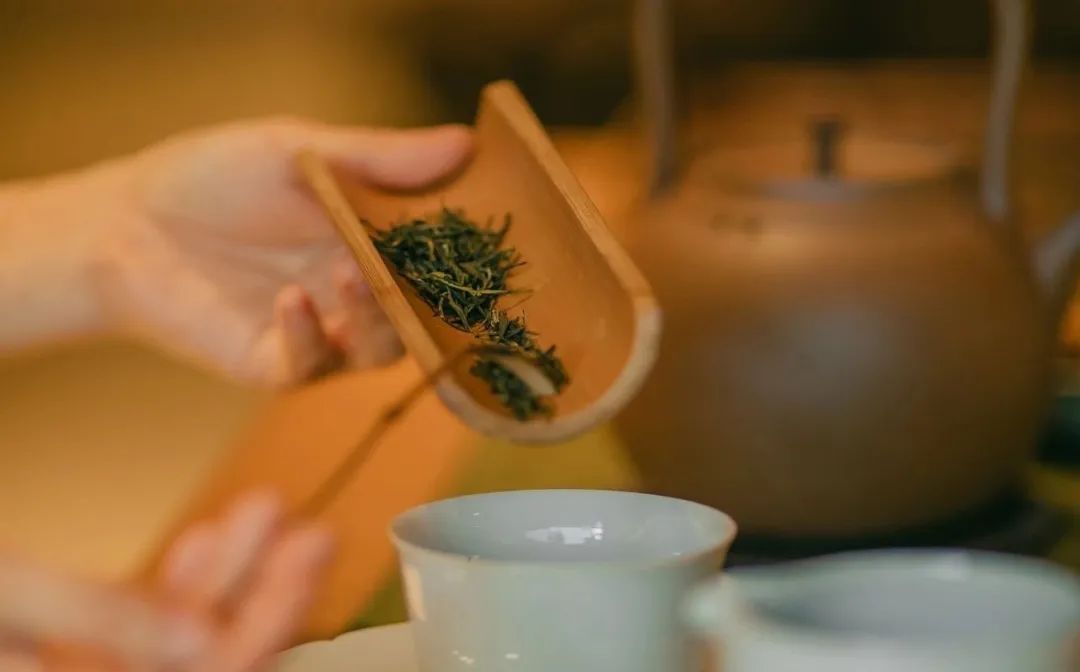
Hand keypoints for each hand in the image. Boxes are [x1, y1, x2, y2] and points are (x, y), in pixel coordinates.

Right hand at [0, 492, 331, 670]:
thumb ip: (96, 621)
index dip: (264, 624)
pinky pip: (138, 636)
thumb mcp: (1, 594)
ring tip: (266, 510)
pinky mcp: (66, 652)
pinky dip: (172, 589)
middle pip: (203, 660)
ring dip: (226, 578)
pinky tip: (205, 536)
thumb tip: (201, 643)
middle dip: (262, 595)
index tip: (308, 559)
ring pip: (176, 641)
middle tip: (315, 532)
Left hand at [96, 118, 471, 385]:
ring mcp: (323, 333)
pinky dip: (307, 334)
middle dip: (426, 293)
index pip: (438, 255)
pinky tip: (290, 299)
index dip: (462, 251)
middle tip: (419, 265)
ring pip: (378, 347)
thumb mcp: (300, 151)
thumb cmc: (213, 179)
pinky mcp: (278, 364)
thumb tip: (465, 144)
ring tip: (349, 273)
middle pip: (421, 310)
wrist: (127, 226)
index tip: (479, 235)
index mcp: (374, 240)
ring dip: (373, 316)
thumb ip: (379, 158)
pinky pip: (310, 363)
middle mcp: (358, 293)